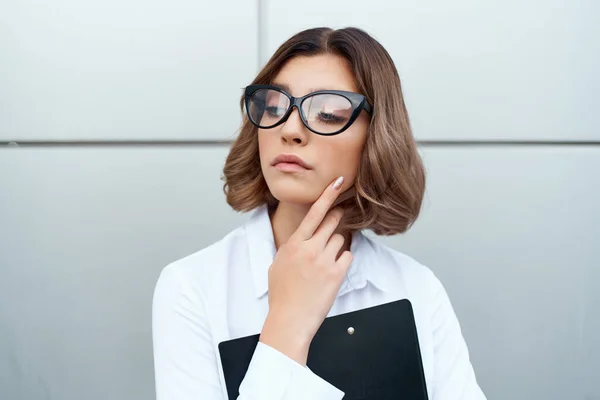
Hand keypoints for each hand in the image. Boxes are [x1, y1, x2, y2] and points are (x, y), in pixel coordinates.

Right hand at [259, 176, 352, 364]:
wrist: (289, 320)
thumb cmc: (281, 295)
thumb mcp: (278, 265)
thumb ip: (291, 248)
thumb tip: (301, 239)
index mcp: (293, 244)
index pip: (313, 213)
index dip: (327, 195)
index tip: (337, 182)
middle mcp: (309, 248)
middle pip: (332, 221)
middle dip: (338, 216)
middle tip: (341, 214)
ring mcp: (324, 260)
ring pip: (340, 239)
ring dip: (337, 246)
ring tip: (325, 262)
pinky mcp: (337, 274)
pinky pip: (347, 256)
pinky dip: (343, 261)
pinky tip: (333, 271)